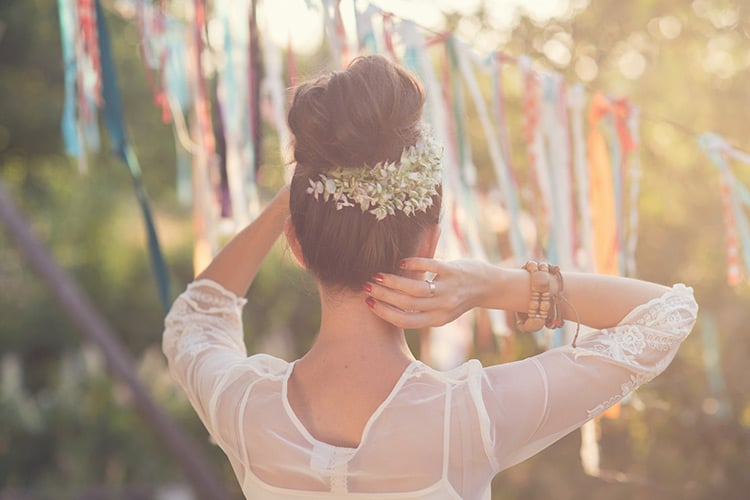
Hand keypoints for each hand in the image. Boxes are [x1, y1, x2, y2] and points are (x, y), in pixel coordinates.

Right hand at [364, 257, 493, 328]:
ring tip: (377, 275)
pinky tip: (401, 263)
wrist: (489, 286)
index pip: (405, 321)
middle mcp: (442, 307)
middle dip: (383, 296)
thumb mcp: (440, 308)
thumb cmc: (457, 296)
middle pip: (406, 304)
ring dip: (393, 282)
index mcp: (437, 320)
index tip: (368, 303)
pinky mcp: (453, 271)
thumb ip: (418, 306)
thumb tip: (386, 303)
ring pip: (416, 289)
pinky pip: (431, 268)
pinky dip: (414, 265)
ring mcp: (448, 289)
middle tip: (366, 286)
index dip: (385, 313)